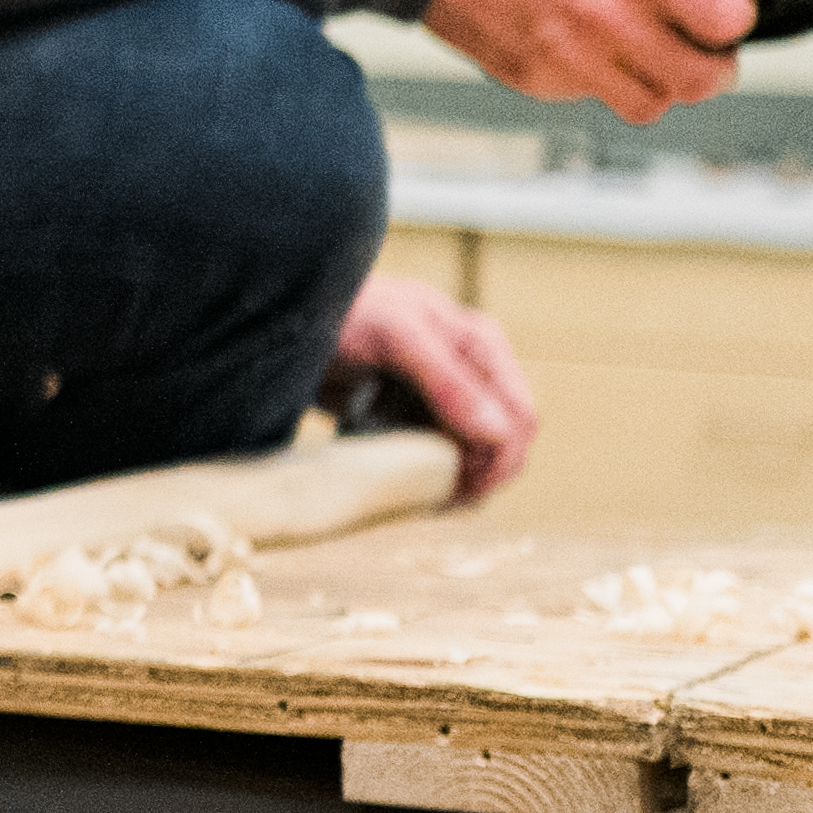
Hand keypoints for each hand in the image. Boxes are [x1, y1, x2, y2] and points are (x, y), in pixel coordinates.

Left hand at [327, 273, 536, 500]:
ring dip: (453, 481)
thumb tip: (498, 434)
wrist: (293, 313)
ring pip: (473, 455)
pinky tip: (405, 485)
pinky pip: (438, 456)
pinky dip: (427, 475)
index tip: (462, 493)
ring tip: (419, 498)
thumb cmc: (346, 309)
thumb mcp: (397, 336)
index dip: (500, 463)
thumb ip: (448, 381)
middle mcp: (473, 371)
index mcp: (482, 346)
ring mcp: (446, 396)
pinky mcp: (416, 415)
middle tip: (437, 503)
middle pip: (502, 443)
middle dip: (479, 478)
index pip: (519, 419)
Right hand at [421, 0, 752, 123]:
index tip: (728, 9)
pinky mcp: (530, 76)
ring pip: (648, 103)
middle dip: (717, 67)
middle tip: (710, 50)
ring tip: (652, 55)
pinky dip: (601, 79)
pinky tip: (587, 44)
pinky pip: (587, 96)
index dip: (736, 18)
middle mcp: (609, 20)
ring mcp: (568, 56)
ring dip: (662, 83)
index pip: (725, 22)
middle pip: (699, 80)